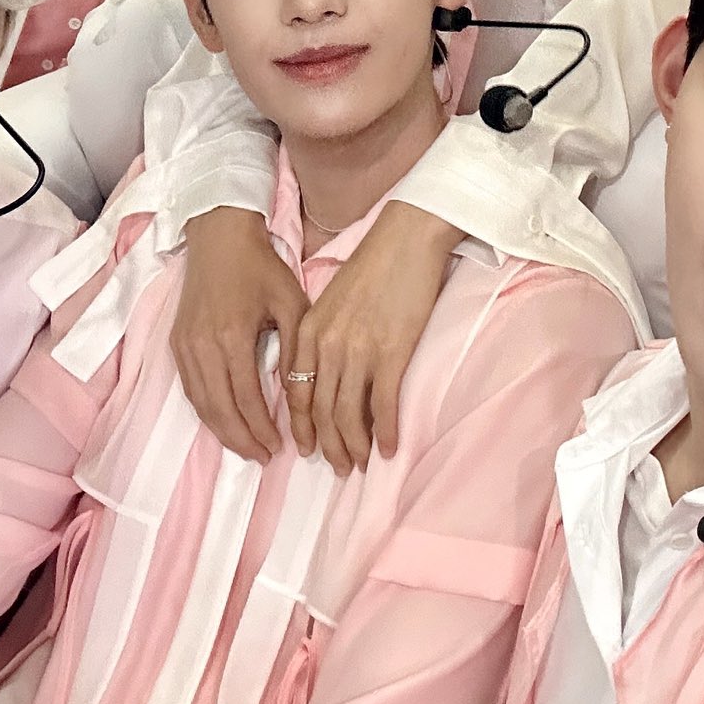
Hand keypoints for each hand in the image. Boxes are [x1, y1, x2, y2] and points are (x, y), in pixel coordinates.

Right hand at [172, 208, 309, 462]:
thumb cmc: (261, 267)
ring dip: (222, 431)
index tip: (279, 448)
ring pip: (200, 404)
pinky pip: (190, 389)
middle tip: (263, 457)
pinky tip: (224, 421)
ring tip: (246, 447)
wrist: (220, 237)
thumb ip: (296, 350)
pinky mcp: (177, 343)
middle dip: (242, 440)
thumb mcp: (291, 302)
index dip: (261, 428)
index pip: (246, 399)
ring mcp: (185, 346)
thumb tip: (298, 395)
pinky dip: (206, 412)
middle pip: (219, 410)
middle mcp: (203, 346)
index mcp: (233, 336)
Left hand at [281, 203, 461, 474]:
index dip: (301, 428)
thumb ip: (322, 336)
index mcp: (309, 331)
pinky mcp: (391, 352)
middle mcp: (327, 345)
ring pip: (348, 415)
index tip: (307, 449)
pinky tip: (389, 448)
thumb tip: (328, 376)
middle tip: (338, 467)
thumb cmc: (374, 264)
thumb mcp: (333, 300)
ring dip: (354, 446)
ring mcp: (359, 350)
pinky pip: (383, 406)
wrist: (407, 237)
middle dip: (329, 446)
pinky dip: (384, 432)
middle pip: (320, 412)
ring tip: (361, 463)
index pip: (296, 394)